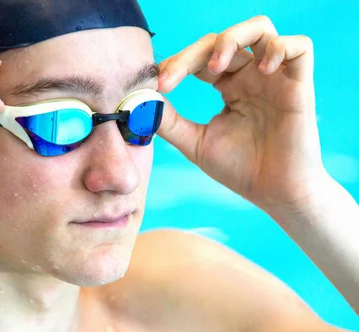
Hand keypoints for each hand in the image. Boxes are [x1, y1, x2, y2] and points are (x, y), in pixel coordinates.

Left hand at [155, 16, 327, 211]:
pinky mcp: (300, 84)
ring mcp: (275, 77)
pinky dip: (278, 48)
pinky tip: (261, 71)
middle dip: (191, 54)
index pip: (199, 58)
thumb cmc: (239, 169)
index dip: (176, 62)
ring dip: (231, 39)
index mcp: (228, 86)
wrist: (274, 194)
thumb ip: (169, 121)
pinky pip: (300, 46)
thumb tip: (141, 102)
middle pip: (220, 40)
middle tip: (171, 78)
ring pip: (259, 28)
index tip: (157, 84)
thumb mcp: (195, 143)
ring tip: (215, 67)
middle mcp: (250, 76)